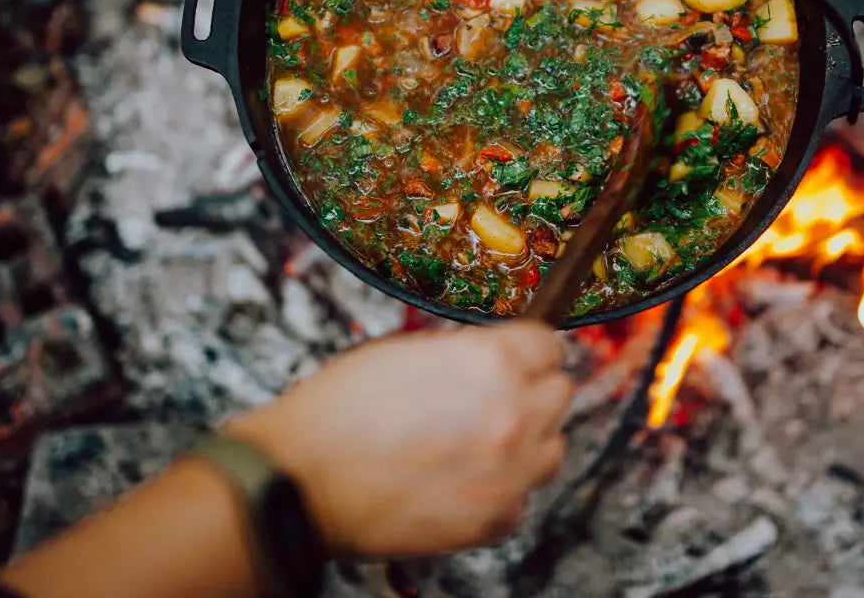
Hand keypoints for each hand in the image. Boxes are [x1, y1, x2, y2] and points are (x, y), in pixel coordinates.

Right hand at [225, 321, 571, 557]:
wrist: (304, 479)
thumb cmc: (339, 412)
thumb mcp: (405, 352)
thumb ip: (463, 355)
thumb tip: (490, 359)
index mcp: (490, 361)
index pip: (547, 344)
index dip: (529, 349)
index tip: (523, 356)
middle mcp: (512, 414)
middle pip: (559, 393)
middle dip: (532, 391)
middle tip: (500, 398)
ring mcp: (507, 472)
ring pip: (552, 448)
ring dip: (528, 441)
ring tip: (487, 442)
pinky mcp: (492, 520)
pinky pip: (521, 499)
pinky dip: (502, 492)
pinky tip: (467, 481)